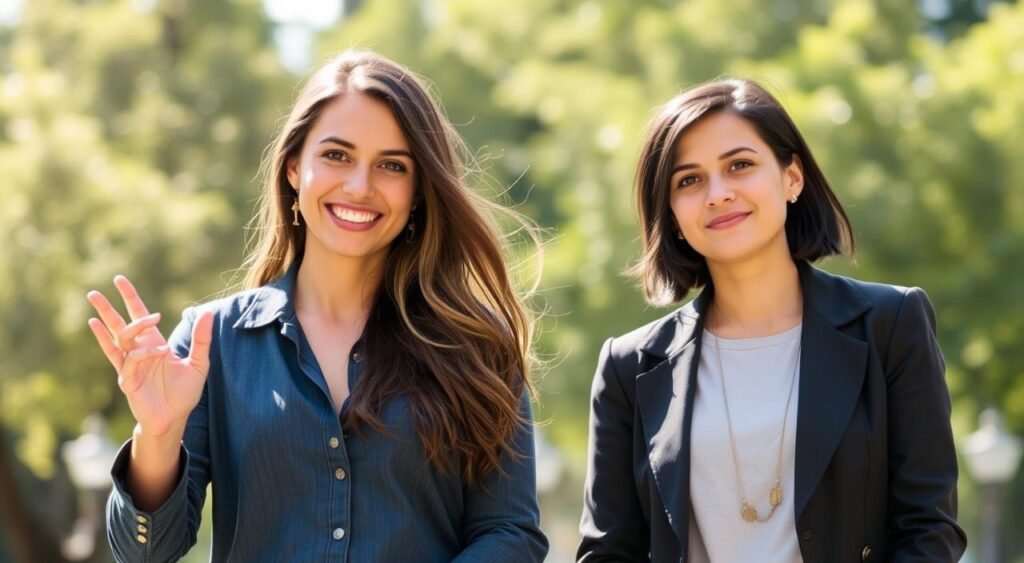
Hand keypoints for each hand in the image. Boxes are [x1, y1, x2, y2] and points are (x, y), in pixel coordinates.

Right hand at [87, 275, 212, 438]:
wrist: (175, 419)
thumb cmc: (184, 393)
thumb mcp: (199, 363)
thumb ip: (202, 339)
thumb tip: (208, 313)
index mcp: (153, 344)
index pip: (138, 316)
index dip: (130, 298)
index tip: (119, 280)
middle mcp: (139, 352)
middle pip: (119, 325)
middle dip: (107, 309)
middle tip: (94, 293)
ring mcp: (131, 366)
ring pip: (118, 340)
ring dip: (114, 326)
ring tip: (99, 314)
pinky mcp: (128, 380)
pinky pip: (131, 361)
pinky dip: (143, 353)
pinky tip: (156, 349)